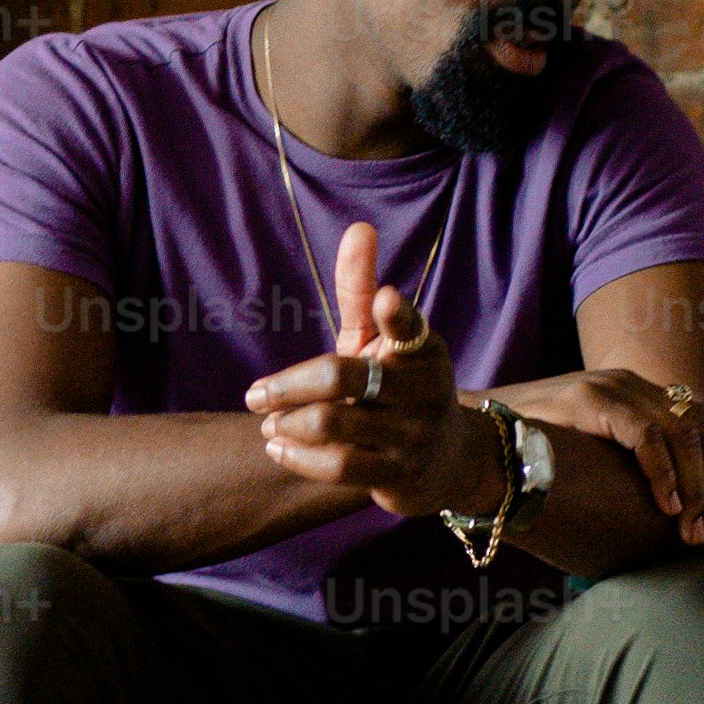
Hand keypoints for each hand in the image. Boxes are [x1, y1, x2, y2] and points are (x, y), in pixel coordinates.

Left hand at [243, 217, 491, 519]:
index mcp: (419, 348)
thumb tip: (359, 228)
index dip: (396, 313)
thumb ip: (361, 289)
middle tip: (255, 395)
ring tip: (269, 423)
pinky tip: (277, 447)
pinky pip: (336, 467)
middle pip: (340, 377)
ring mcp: (411, 435)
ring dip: (287, 424)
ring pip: (331, 425)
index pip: (409, 326)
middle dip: (287, 386)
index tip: (385, 298)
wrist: (447, 461)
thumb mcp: (382, 339)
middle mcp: (420, 390)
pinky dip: (297, 456)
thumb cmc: (399, 385)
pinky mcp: (397, 475)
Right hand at [490, 366, 703, 549]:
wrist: (473, 432)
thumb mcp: (586, 452)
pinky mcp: (592, 402)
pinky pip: (647, 437)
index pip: (695, 419)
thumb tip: (655, 507)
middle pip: (698, 425)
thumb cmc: (525, 452)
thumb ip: (617, 462)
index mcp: (632, 390)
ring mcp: (611, 388)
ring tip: (692, 525)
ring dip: (695, 484)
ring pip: (681, 432)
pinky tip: (668, 504)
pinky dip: (664, 472)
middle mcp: (628, 382)